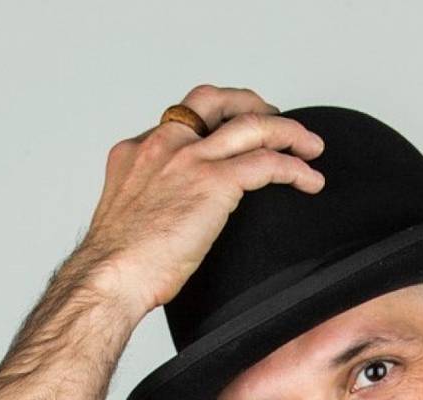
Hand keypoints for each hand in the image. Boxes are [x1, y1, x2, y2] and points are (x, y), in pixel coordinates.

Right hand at [73, 84, 325, 317]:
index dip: (213, 122)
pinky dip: (295, 169)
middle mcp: (162, 144)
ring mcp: (189, 159)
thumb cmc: (118, 267)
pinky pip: (268, 163)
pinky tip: (310, 181)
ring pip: (251, 125)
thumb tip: (177, 225)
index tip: (232, 135)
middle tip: (276, 121)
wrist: (111, 276)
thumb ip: (154, 207)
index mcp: (137, 152)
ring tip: (311, 147)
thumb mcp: (132, 221)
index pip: (180, 120)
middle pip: (214, 100)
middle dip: (250, 104)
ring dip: (288, 132)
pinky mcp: (214, 182)